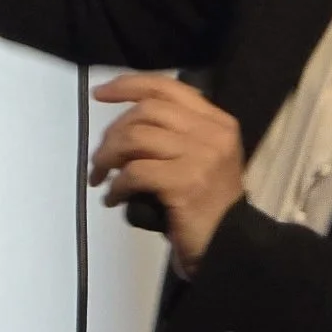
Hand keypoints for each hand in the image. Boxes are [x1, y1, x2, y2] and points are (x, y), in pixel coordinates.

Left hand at [90, 73, 245, 280]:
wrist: (231, 245)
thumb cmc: (210, 205)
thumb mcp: (203, 157)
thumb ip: (177, 134)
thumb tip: (126, 127)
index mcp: (216, 120)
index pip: (167, 87)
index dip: (129, 85)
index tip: (100, 93)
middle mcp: (210, 131)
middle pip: (147, 110)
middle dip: (113, 131)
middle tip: (100, 156)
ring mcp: (199, 156)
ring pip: (136, 137)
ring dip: (107, 156)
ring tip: (99, 176)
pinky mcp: (184, 182)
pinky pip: (135, 172)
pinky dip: (116, 185)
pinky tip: (113, 199)